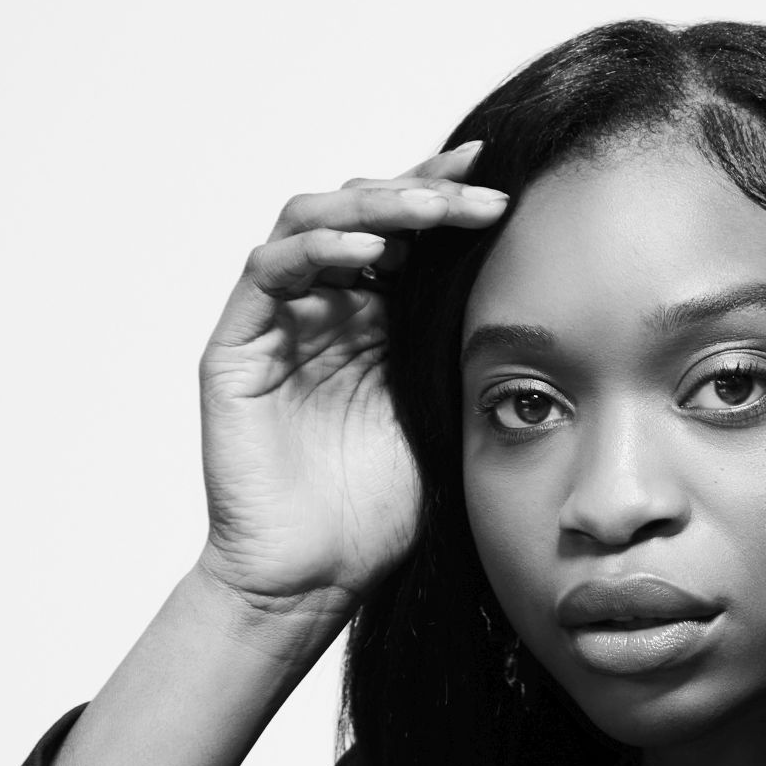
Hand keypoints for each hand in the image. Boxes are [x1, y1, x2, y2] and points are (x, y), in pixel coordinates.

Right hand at [194, 143, 507, 613]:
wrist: (314, 579)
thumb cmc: (379, 516)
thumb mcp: (445, 420)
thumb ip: (461, 355)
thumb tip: (529, 296)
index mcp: (374, 325)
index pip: (405, 236)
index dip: (444, 201)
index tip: (503, 185)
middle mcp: (323, 312)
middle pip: (361, 213)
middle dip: (420, 195)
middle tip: (475, 193)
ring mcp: (277, 325)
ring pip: (312, 223)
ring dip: (373, 208)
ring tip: (428, 215)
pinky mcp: (235, 349)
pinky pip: (267, 273)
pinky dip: (316, 252)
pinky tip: (367, 255)